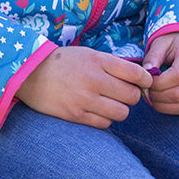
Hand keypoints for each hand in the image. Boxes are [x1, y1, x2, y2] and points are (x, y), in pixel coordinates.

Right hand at [17, 46, 151, 128]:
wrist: (31, 73)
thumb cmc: (64, 62)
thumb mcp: (89, 54)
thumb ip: (112, 64)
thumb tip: (139, 77)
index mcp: (99, 61)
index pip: (135, 74)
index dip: (146, 80)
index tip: (145, 82)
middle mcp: (94, 80)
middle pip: (131, 96)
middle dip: (132, 96)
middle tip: (125, 94)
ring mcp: (85, 99)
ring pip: (121, 113)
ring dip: (120, 109)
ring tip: (112, 104)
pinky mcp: (76, 115)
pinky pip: (104, 124)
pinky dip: (106, 119)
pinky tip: (98, 112)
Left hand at [142, 32, 178, 116]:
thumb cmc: (174, 44)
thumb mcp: (160, 43)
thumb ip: (152, 58)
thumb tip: (145, 76)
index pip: (177, 76)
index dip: (158, 84)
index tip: (146, 82)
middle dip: (158, 97)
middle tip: (147, 93)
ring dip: (165, 107)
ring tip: (154, 99)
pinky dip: (177, 111)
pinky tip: (166, 102)